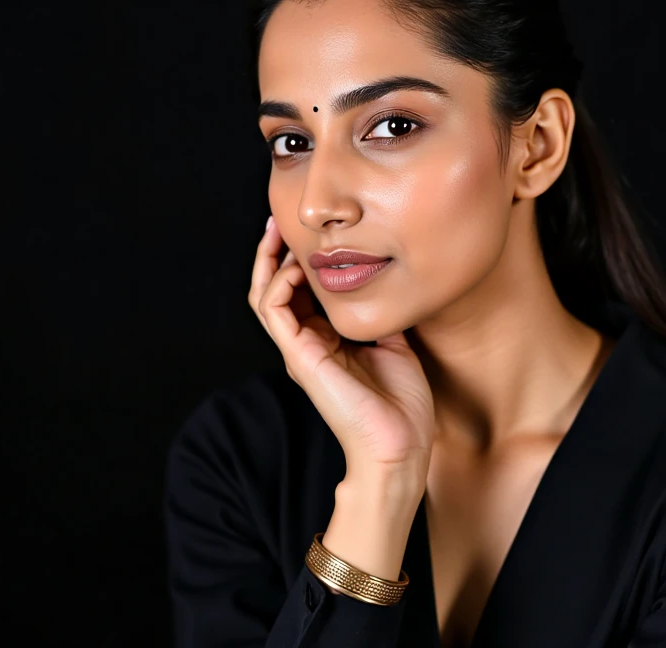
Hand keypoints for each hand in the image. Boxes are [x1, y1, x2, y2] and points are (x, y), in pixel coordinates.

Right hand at [248, 216, 434, 482]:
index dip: (298, 261)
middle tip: (278, 220)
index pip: (299, 294)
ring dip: (269, 262)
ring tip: (278, 233)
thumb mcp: (395, 346)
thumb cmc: (401, 407)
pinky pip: (274, 310)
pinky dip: (279, 282)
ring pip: (264, 296)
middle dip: (273, 253)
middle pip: (273, 290)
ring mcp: (300, 351)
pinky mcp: (300, 356)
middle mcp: (307, 344)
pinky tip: (297, 268)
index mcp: (326, 342)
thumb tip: (388, 284)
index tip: (307, 231)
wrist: (400, 445)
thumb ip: (381, 316)